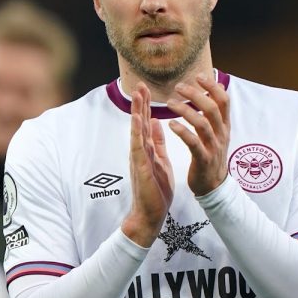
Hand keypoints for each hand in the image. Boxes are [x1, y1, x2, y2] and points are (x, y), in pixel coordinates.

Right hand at [122, 82, 174, 247]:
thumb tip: (155, 122)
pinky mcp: (140, 167)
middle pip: (139, 122)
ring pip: (136, 131)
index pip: (145, 122)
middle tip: (140, 83)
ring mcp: (138, 158)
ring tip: (137, 95)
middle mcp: (140, 151)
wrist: (150, 214)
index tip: (146, 88)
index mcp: (147, 149)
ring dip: (136, 112)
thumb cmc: (155, 190)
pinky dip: (137, 132)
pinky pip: (138, 146)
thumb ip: (157, 141)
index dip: (146, 105)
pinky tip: (137, 119)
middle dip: (140, 103)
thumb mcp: (160, 160)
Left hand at [167, 74, 230, 195]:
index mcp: (224, 126)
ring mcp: (213, 147)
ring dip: (185, 110)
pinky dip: (182, 131)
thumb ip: (216, 112)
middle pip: (212, 108)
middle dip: (195, 94)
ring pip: (202, 123)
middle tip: (179, 87)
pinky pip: (193, 142)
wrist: (214, 186)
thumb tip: (218, 87)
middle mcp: (221, 134)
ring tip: (170, 103)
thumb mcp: (218, 132)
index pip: (223, 100)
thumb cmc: (212, 155)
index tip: (198, 76)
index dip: (212, 86)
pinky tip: (170, 124)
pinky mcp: (203, 159)